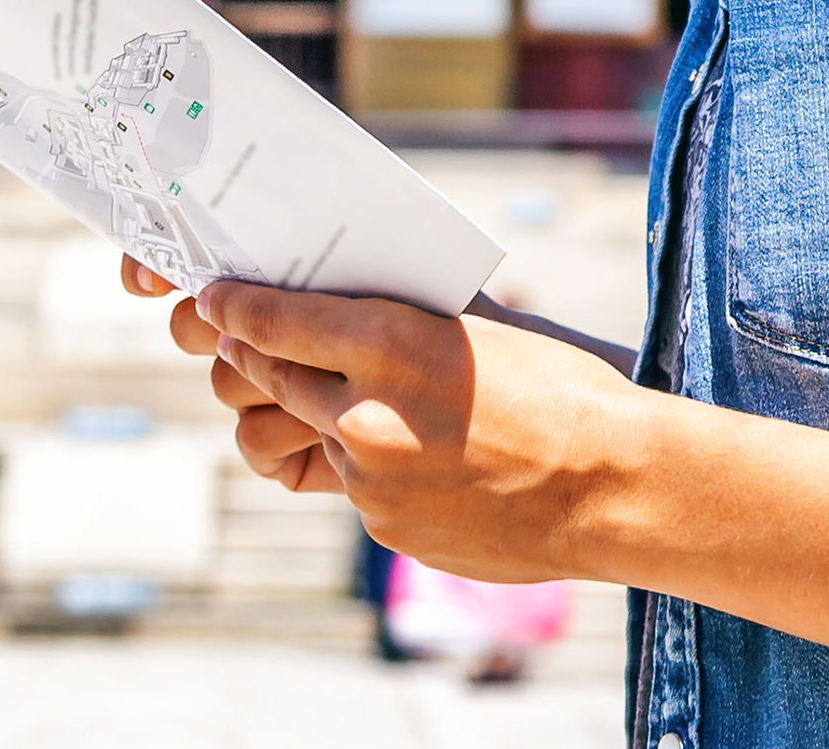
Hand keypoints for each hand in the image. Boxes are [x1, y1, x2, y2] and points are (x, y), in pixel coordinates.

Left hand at [117, 258, 651, 582]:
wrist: (612, 486)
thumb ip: (393, 317)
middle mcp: (365, 414)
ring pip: (300, 439)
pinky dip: (367, 466)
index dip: (233, 308)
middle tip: (245, 341)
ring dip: (306, 417)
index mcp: (388, 343)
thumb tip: (328, 301)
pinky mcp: (385, 529)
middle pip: (265, 379)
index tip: (216, 299)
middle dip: (249, 358)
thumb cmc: (557, 387)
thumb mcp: (471, 324)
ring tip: (341, 401)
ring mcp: (371, 482)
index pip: (270, 319)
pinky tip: (416, 455)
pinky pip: (350, 487)